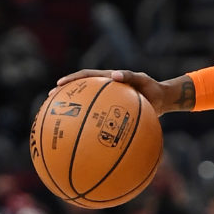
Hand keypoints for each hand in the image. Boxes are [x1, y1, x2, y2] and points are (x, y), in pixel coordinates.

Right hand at [52, 69, 169, 114]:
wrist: (163, 100)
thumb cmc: (153, 89)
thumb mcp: (144, 80)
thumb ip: (131, 76)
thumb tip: (115, 75)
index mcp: (109, 80)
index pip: (86, 77)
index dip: (72, 80)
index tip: (58, 84)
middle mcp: (105, 91)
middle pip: (81, 91)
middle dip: (65, 94)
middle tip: (50, 100)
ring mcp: (108, 102)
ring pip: (88, 106)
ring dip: (75, 111)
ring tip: (59, 119)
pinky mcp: (114, 113)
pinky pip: (99, 119)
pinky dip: (91, 125)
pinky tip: (84, 137)